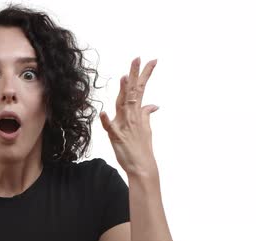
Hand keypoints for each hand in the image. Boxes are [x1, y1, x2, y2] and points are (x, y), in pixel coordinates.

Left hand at [99, 57, 159, 176]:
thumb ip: (146, 114)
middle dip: (135, 75)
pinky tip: (103, 113)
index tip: (151, 60)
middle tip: (137, 58)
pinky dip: (106, 121)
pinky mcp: (117, 137)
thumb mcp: (145, 129)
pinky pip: (110, 128)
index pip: (141, 89)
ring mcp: (124, 126)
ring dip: (124, 92)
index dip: (145, 74)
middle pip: (133, 92)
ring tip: (125, 78)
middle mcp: (131, 116)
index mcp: (137, 113)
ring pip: (123, 105)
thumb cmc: (141, 148)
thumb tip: (153, 105)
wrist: (142, 167)